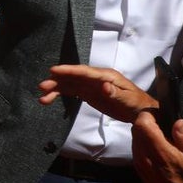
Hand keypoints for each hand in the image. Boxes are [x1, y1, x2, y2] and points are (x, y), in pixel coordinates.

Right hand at [38, 64, 157, 122]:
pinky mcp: (87, 93)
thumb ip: (115, 92)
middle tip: (43, 86)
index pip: (84, 71)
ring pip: (69, 85)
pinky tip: (48, 100)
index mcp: (105, 76)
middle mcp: (95, 78)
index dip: (69, 70)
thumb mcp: (128, 99)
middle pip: (73, 77)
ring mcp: (90, 85)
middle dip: (57, 81)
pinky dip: (60, 95)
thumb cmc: (137, 103)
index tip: (54, 71)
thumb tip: (103, 86)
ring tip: (42, 98)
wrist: (140, 111)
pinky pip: (71, 92)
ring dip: (55, 89)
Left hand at [131, 112, 182, 182]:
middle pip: (136, 129)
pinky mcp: (141, 173)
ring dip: (146, 134)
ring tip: (166, 137)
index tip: (163, 115)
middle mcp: (146, 159)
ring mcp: (141, 167)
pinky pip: (137, 150)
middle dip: (148, 123)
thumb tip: (178, 122)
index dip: (150, 115)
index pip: (143, 124)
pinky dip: (145, 145)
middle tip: (166, 125)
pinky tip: (161, 149)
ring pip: (135, 139)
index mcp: (162, 155)